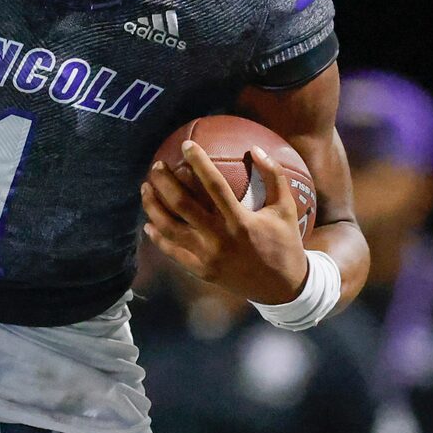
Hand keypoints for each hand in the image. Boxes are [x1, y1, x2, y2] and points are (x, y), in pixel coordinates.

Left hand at [142, 141, 308, 306]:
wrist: (281, 287)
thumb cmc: (284, 242)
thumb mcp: (286, 207)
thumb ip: (274, 176)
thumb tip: (256, 148)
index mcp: (240, 220)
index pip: (214, 184)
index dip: (198, 163)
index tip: (186, 145)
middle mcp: (219, 238)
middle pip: (182, 205)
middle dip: (164, 183)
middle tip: (156, 166)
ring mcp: (206, 256)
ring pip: (170, 228)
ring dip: (153, 206)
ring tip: (146, 188)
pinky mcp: (199, 270)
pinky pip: (171, 251)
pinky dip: (157, 236)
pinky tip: (149, 223)